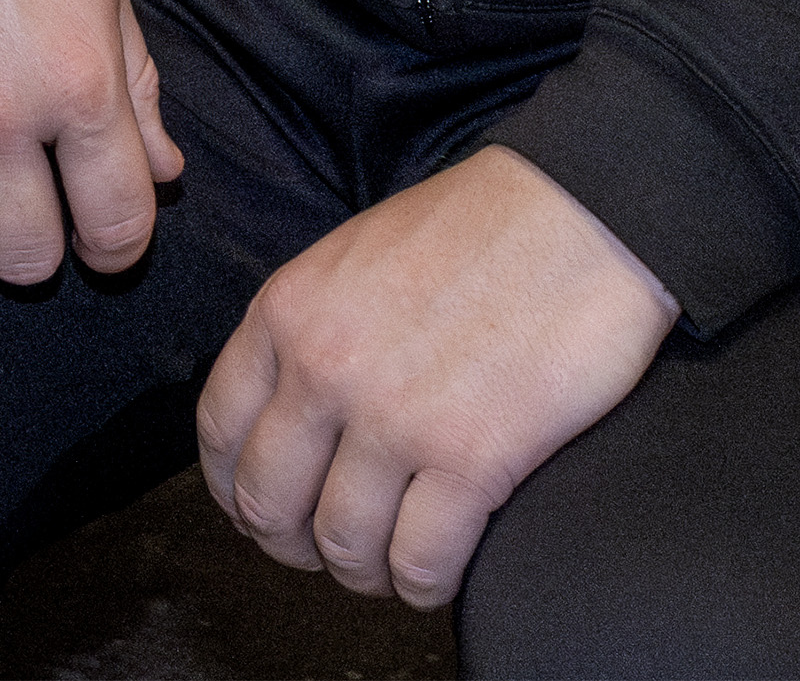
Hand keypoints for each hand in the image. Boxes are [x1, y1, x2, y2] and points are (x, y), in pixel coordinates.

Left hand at [196, 146, 675, 608]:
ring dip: (362, 572)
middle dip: (291, 544)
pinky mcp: (472, 459)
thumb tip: (292, 413)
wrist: (579, 214)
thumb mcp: (351, 259)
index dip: (235, 488)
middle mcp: (324, 369)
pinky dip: (423, 584)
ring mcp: (395, 418)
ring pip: (341, 544)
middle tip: (329, 550)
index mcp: (287, 313)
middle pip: (267, 502)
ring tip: (390, 566)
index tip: (265, 509)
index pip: (221, 431)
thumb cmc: (477, 229)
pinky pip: (419, 561)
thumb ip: (309, 330)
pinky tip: (437, 573)